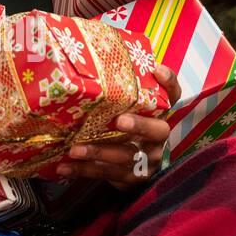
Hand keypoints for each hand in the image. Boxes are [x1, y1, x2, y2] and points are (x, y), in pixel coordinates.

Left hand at [56, 64, 181, 189]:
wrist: (130, 168)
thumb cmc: (122, 129)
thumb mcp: (124, 109)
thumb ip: (116, 91)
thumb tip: (87, 56)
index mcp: (157, 115)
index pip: (172, 96)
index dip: (169, 83)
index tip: (156, 70)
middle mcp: (157, 139)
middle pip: (157, 131)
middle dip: (139, 125)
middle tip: (119, 120)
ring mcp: (145, 161)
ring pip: (126, 157)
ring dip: (99, 152)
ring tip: (75, 148)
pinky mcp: (129, 179)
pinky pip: (106, 175)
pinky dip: (83, 171)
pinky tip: (64, 166)